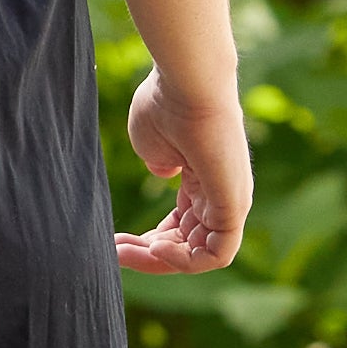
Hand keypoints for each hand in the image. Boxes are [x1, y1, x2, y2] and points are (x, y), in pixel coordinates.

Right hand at [118, 70, 250, 273]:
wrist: (187, 86)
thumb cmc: (166, 106)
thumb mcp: (154, 144)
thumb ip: (159, 163)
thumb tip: (165, 173)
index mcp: (203, 182)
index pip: (180, 228)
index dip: (146, 242)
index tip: (113, 241)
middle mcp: (221, 196)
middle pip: (187, 246)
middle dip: (147, 255)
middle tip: (114, 250)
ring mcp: (230, 202)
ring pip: (200, 255)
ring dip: (160, 260)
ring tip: (126, 251)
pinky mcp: (233, 205)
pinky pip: (217, 253)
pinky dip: (185, 261)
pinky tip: (155, 247)